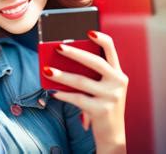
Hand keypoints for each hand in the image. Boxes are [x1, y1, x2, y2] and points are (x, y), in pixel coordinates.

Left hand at [43, 31, 127, 151]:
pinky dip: (64, 94)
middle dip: (75, 53)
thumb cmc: (102, 104)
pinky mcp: (102, 110)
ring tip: (47, 70)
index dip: (101, 39)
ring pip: (82, 81)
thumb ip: (90, 75)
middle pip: (95, 62)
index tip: (88, 31)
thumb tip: (64, 63)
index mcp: (118, 73)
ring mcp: (111, 97)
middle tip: (58, 47)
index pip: (112, 50)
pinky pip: (77, 98)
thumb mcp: (102, 87)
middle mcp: (118, 82)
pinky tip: (54, 91)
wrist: (112, 134)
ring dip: (62, 75)